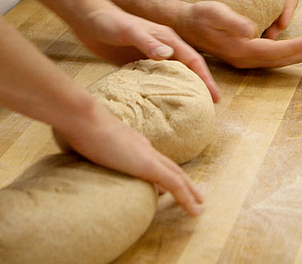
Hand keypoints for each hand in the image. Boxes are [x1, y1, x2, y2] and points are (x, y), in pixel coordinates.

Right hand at [53, 102, 202, 216]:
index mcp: (130, 140)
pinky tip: (193, 209)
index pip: (151, 158)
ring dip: (189, 191)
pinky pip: (174, 184)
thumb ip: (90, 148)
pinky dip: (186, 197)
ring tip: (198, 205)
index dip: (160, 171)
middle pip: (170, 166)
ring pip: (177, 175)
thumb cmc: (78, 127)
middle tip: (193, 195)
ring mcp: (147, 155)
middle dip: (183, 181)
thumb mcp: (86, 142)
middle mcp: (143, 146)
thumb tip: (81, 152)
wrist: (83, 117)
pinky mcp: (148, 165)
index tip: (164, 186)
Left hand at [71, 1, 219, 101]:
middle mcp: (162, 47)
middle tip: (208, 108)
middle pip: (187, 69)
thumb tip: (168, 55)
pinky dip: (160, 91)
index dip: (205, 78)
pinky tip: (160, 105)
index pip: (193, 60)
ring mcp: (149, 56)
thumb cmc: (109, 21)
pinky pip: (153, 80)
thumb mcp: (129, 30)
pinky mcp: (135, 63)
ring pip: (171, 75)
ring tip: (189, 110)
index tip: (215, 96)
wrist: (87, 18)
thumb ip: (147, 42)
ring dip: (182, 90)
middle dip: (199, 86)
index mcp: (167, 38)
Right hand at [175, 1, 301, 67]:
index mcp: (240, 49)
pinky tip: (295, 48)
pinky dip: (286, 53)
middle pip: (280, 59)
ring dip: (298, 55)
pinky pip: (270, 57)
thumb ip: (233, 21)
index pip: (274, 50)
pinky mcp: (242, 54)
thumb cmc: (199, 15)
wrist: (184, 25)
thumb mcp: (214, 12)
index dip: (295, 47)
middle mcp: (244, 58)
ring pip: (276, 60)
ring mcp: (243, 58)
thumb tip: (253, 29)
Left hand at [229, 0, 301, 33]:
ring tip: (258, 41)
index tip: (283, 24)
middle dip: (278, 27)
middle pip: (282, 13)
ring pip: (270, 17)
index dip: (288, 13)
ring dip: (267, 29)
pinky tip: (245, 33)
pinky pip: (258, 14)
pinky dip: (254, 23)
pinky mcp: (258, 2)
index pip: (291, 0)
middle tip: (270, 38)